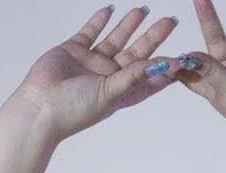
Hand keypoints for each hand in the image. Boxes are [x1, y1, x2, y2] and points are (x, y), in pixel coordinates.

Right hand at [19, 6, 181, 141]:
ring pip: (116, 39)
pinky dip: (99, 20)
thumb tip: (164, 64)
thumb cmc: (74, 111)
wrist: (40, 107)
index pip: (148, 78)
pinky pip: (90, 32)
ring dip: (129, 24)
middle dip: (153, 37)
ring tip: (144, 9)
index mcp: (120, 92)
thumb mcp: (111, 94)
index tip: (184, 59)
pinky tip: (110, 9)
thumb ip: (136, 76)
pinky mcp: (74, 51)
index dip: (166, 69)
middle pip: (137, 53)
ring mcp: (91, 63)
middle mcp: (108, 76)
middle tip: (170, 21)